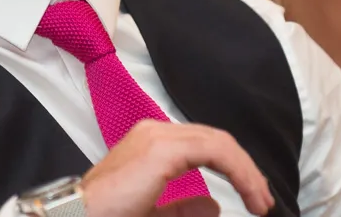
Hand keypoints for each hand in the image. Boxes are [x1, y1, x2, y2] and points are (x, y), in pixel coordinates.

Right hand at [80, 121, 273, 216]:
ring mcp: (158, 137)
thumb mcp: (152, 213)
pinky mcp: (162, 149)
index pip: (204, 144)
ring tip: (261, 199)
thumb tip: (214, 206)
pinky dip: (238, 170)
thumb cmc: (106, 215)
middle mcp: (155, 131)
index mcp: (151, 144)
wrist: (77, 214)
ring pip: (219, 142)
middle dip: (245, 169)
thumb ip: (181, 209)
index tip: (253, 198)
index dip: (235, 168)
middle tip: (263, 199)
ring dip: (246, 170)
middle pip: (215, 139)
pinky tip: (250, 192)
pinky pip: (213, 150)